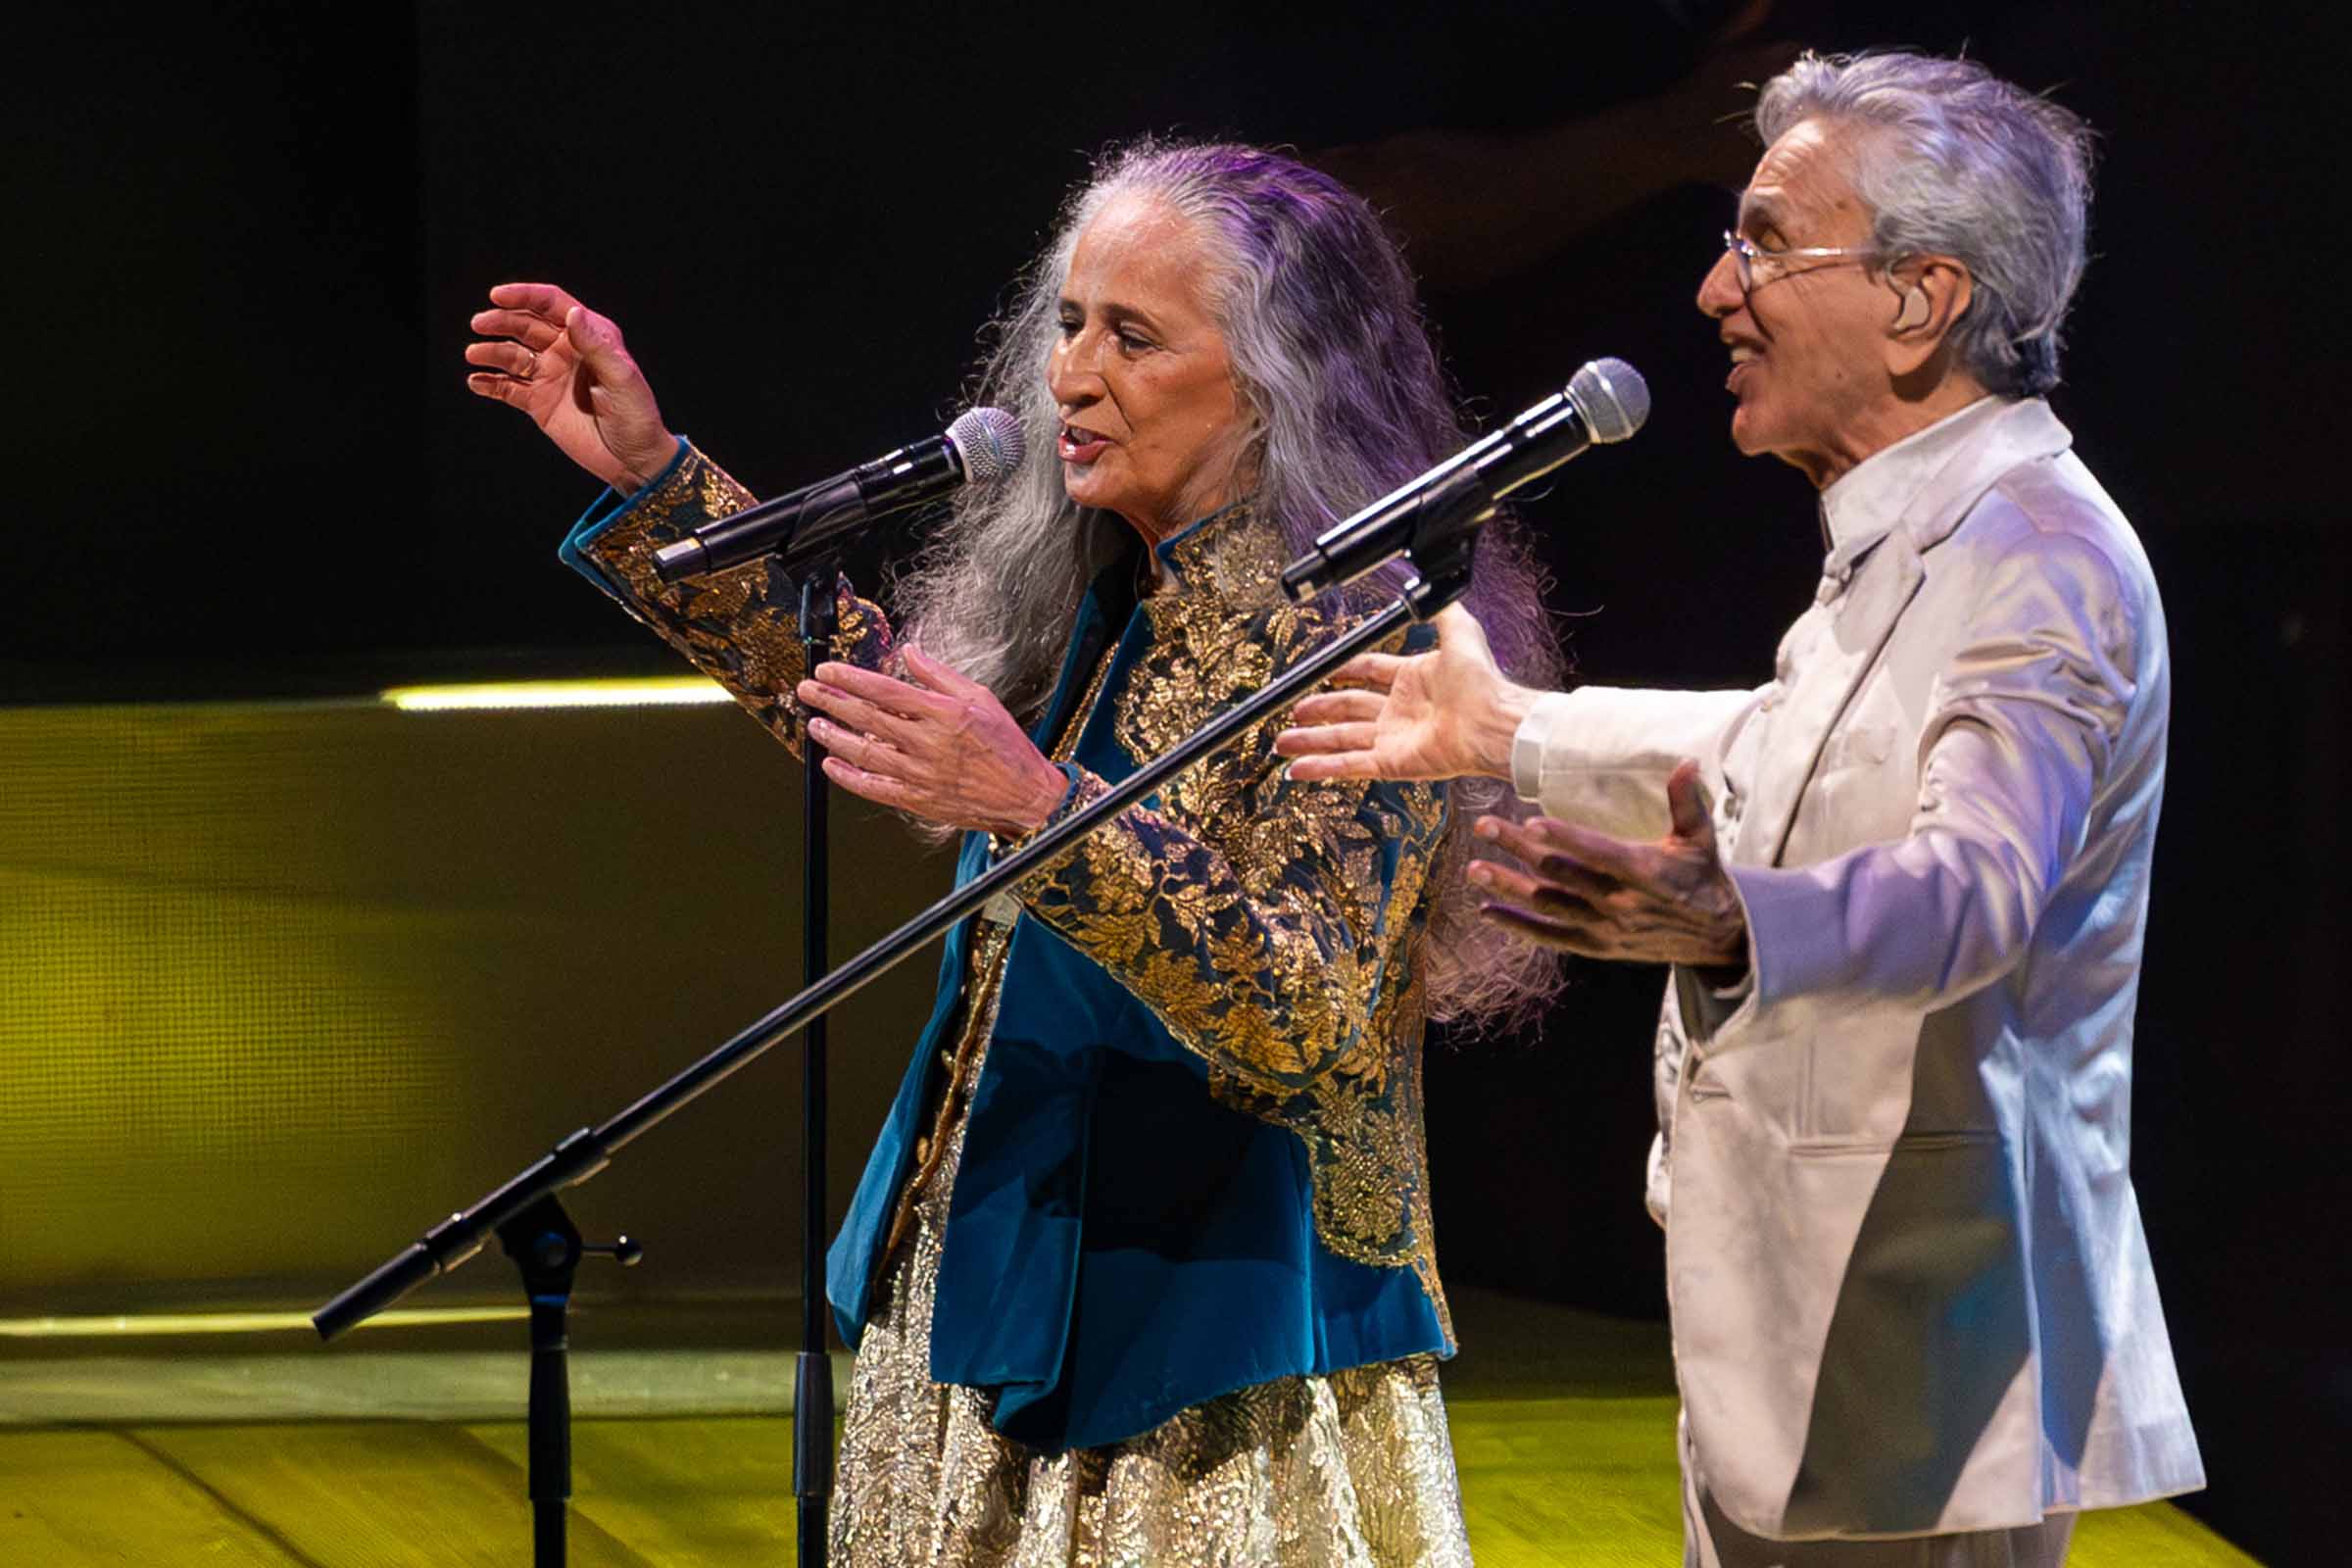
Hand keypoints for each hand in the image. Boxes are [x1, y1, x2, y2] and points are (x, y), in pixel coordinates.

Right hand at [465, 282, 677, 491]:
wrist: (633, 459)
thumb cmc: (637, 416)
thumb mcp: (622, 378)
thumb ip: (596, 346)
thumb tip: (572, 313)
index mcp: (589, 336)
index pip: (551, 304)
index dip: (523, 296)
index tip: (496, 296)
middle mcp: (566, 350)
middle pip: (525, 325)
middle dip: (500, 322)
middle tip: (480, 325)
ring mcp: (550, 375)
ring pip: (512, 355)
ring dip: (491, 352)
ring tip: (474, 355)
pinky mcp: (538, 402)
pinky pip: (507, 388)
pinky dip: (489, 383)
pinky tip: (476, 382)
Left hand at [797, 645, 1069, 836]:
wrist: (1025, 796)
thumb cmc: (1006, 746)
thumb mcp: (981, 699)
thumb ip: (940, 675)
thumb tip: (909, 651)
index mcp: (943, 713)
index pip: (885, 691)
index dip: (850, 678)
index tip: (828, 670)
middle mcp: (928, 743)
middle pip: (867, 718)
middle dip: (831, 701)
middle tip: (807, 690)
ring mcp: (920, 774)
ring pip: (864, 753)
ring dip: (834, 737)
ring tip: (814, 724)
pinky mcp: (918, 800)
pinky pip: (874, 788)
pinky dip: (849, 777)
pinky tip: (831, 764)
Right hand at [1275, 604, 1531, 782]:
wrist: (1491, 720)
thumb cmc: (1481, 682)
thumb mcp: (1460, 631)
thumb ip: (1440, 611)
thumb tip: (1429, 588)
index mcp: (1412, 680)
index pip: (1369, 673)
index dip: (1345, 670)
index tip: (1323, 670)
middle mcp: (1400, 711)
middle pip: (1347, 709)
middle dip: (1317, 711)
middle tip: (1293, 712)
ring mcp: (1394, 739)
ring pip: (1341, 740)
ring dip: (1310, 742)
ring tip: (1281, 743)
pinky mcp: (1391, 763)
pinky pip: (1349, 765)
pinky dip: (1321, 768)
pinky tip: (1296, 770)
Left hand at [1469, 760, 1745, 966]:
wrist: (1715, 934)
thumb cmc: (1702, 875)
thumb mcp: (1700, 837)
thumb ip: (1686, 799)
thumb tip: (1687, 760)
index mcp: (1644, 870)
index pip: (1597, 852)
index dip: (1564, 837)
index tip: (1531, 821)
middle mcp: (1620, 902)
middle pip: (1560, 873)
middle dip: (1519, 848)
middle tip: (1484, 825)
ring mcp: (1605, 927)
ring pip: (1547, 904)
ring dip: (1508, 886)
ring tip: (1474, 868)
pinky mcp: (1597, 945)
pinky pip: (1550, 936)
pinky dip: (1518, 925)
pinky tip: (1487, 910)